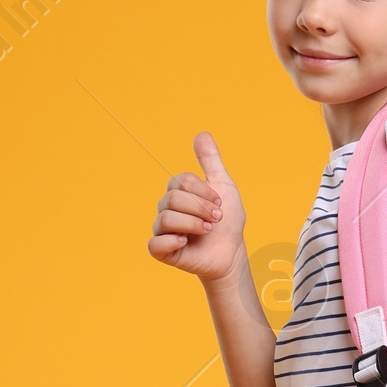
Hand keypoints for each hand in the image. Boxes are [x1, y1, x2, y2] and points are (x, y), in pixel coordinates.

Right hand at [148, 133, 247, 282]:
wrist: (231, 252)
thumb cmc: (227, 221)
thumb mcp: (223, 185)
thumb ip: (210, 161)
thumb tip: (202, 134)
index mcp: (177, 192)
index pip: (181, 181)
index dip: (204, 192)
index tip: (220, 204)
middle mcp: (166, 209)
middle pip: (173, 199)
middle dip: (201, 208)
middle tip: (217, 219)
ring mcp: (162, 230)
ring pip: (166, 219)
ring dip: (193, 224)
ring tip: (208, 231)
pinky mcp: (162, 251)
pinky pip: (154, 244)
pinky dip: (170, 242)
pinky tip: (185, 242)